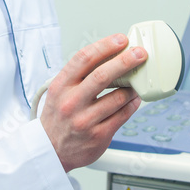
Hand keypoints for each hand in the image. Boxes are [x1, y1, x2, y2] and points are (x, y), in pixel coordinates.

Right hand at [40, 33, 145, 171]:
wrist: (49, 150)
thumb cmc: (58, 116)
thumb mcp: (59, 90)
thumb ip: (80, 75)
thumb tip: (110, 57)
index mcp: (61, 86)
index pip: (84, 58)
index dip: (106, 46)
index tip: (121, 39)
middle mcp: (72, 102)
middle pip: (103, 75)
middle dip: (126, 61)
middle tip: (140, 53)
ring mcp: (85, 120)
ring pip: (118, 97)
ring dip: (133, 87)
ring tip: (137, 82)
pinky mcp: (99, 136)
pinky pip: (123, 115)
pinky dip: (132, 104)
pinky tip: (134, 99)